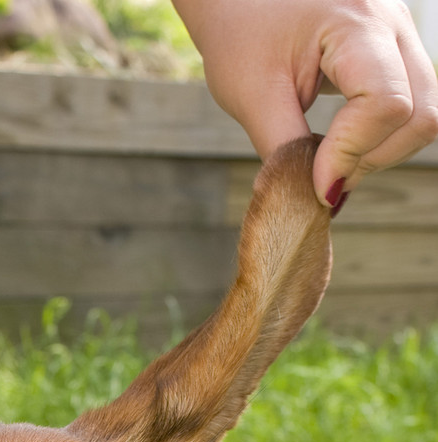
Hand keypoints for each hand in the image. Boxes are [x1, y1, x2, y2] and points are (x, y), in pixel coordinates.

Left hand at [173, 0, 437, 206]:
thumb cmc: (238, 30)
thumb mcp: (252, 96)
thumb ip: (285, 152)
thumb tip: (312, 204)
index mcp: (356, 22)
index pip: (386, 104)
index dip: (352, 154)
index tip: (315, 184)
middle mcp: (391, 21)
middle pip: (420, 113)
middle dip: (371, 159)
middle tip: (321, 179)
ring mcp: (398, 32)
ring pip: (423, 113)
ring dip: (379, 152)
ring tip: (328, 161)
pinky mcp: (393, 48)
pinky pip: (410, 103)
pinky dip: (379, 136)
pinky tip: (340, 144)